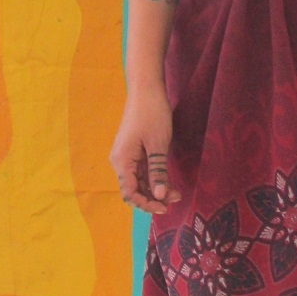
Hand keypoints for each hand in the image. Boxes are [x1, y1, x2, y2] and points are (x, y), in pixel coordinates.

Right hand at [110, 85, 179, 213]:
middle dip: (153, 197)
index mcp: (122, 161)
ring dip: (155, 188)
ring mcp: (126, 155)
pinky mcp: (133, 149)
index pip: (130, 194)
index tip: (165, 207)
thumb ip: (157, 172)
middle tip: (175, 199)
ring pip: (139, 181)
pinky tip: (168, 180)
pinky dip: (154, 177)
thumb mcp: (158, 145)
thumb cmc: (152, 114)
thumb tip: (159, 195)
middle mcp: (120, 161)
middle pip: (134, 189)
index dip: (146, 204)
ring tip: (176, 192)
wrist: (146, 88)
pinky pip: (142, 170)